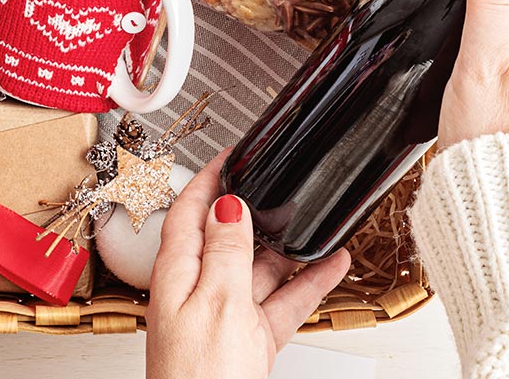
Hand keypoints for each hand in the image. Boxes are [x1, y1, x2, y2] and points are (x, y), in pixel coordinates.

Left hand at [145, 150, 351, 378]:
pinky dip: (306, 282)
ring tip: (316, 219)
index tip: (233, 153)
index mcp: (178, 273)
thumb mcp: (218, 300)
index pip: (188, 209)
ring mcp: (225, 315)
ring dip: (288, 246)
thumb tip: (229, 204)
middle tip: (282, 182)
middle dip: (256, 209)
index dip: (210, 178)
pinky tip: (331, 265)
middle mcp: (198, 290)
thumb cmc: (200, 378)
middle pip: (226, 235)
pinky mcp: (249, 339)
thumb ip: (226, 250)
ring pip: (259, 268)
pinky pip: (281, 301)